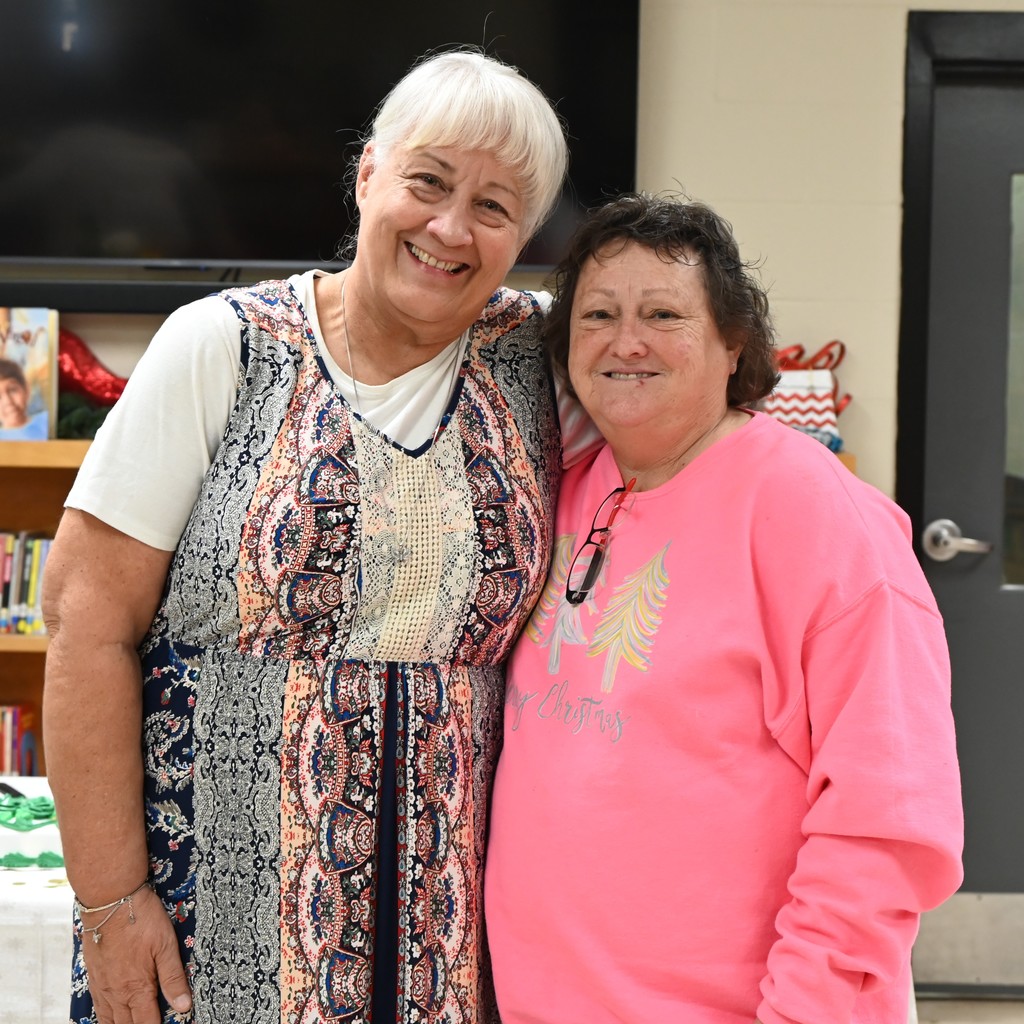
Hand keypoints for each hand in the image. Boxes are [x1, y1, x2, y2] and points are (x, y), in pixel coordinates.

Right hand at [80, 885, 191, 1022]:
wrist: (110, 901)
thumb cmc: (142, 919)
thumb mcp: (166, 945)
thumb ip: (173, 978)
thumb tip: (183, 1006)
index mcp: (137, 988)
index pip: (147, 1023)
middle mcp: (117, 993)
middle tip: (152, 1023)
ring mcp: (102, 987)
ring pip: (110, 1020)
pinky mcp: (94, 977)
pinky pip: (98, 1008)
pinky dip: (106, 1018)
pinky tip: (112, 1017)